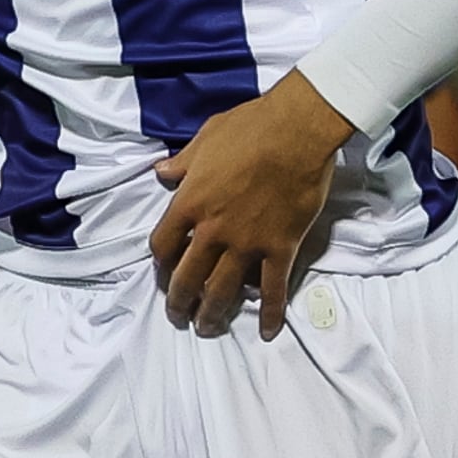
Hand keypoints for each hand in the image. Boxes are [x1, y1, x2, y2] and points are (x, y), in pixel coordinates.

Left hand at [150, 74, 353, 336]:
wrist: (298, 130)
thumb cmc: (250, 127)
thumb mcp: (205, 139)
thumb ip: (182, 163)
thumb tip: (161, 173)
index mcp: (189, 204)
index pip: (161, 245)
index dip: (159, 264)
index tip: (163, 271)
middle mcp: (212, 231)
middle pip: (186, 277)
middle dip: (179, 302)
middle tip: (178, 316)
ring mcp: (247, 243)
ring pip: (222, 291)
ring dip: (212, 315)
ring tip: (207, 329)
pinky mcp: (281, 247)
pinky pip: (273, 288)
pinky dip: (271, 313)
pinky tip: (267, 331)